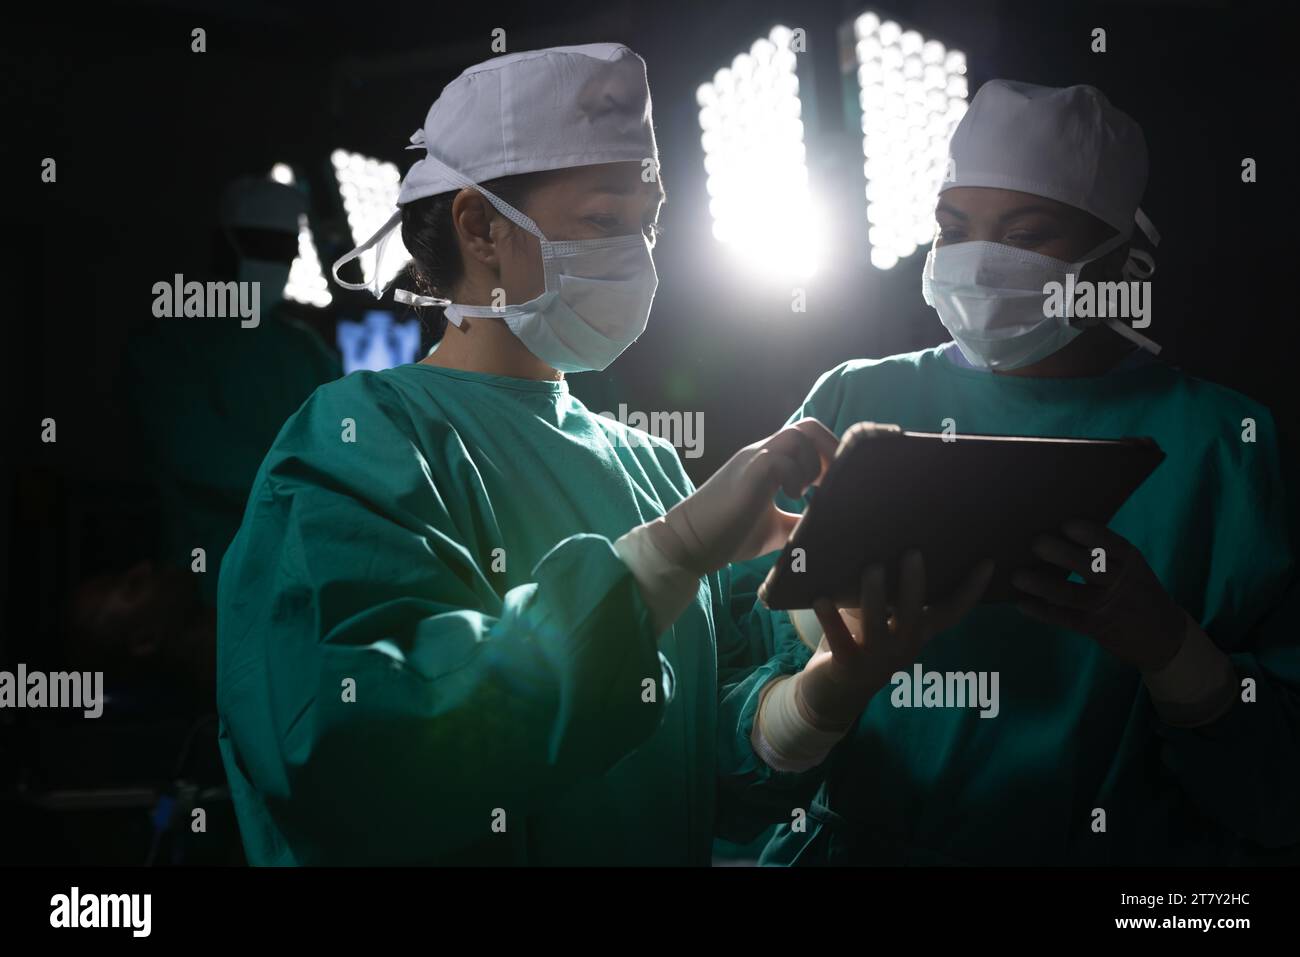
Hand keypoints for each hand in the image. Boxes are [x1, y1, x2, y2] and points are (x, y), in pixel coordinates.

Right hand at [644, 418, 839, 574]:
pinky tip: (791, 497)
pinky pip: (780, 458)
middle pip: (807, 426)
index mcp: (771, 462)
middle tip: (829, 484)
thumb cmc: (730, 535)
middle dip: (829, 451)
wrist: (691, 543)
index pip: (809, 436)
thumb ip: (798, 521)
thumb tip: (825, 526)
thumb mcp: (776, 529)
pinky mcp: (747, 474)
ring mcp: (754, 461)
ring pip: (797, 435)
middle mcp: (763, 453)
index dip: (830, 453)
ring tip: (805, 492)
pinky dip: (795, 476)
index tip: (837, 482)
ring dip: (812, 463)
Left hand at [796, 551, 993, 729]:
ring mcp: (876, 659)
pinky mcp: (847, 665)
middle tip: (912, 553)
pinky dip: (830, 619)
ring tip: (873, 569)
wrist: (835, 696)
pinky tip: (820, 598)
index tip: (987, 563)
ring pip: (878, 627)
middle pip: (913, 617)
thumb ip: (887, 596)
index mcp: (916, 634)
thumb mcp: (882, 621)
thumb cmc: (861, 643)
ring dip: (875, 598)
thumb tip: (881, 546)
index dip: (970, 591)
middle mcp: (902, 647)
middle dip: (914, 586)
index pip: (951, 613)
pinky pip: (840, 640)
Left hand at [1011, 520, 1187, 671]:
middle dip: (1063, 555)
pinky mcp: (1095, 629)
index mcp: (1130, 561)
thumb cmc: (1137, 591)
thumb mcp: (1133, 568)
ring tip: (1018, 576)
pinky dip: (1042, 611)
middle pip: (1092, 568)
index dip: (1091, 535)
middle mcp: (1121, 583)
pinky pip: (1065, 619)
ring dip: (1044, 586)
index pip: (1113, 545)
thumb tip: (1058, 527)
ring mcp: (1108, 608)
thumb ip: (1105, 553)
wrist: (1165, 638)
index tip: (1067, 524)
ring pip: (1073, 595)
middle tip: (1036, 543)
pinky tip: (1022, 603)